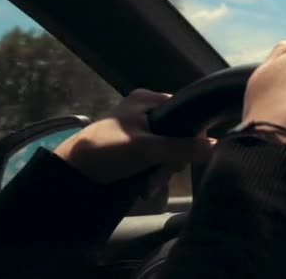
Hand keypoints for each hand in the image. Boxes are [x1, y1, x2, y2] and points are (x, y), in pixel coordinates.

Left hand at [54, 89, 210, 191]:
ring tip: (147, 185)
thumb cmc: (106, 151)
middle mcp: (145, 111)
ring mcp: (138, 131)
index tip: (185, 156)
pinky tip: (143, 186)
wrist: (70, 173)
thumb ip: (182, 147)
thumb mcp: (147, 150)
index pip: (185, 111)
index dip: (191, 135)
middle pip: (178, 135)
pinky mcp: (132, 149)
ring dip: (160, 171)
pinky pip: (154, 160)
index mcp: (147, 99)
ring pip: (166, 151)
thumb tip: (215, 146)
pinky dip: (151, 174)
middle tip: (159, 174)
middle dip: (171, 160)